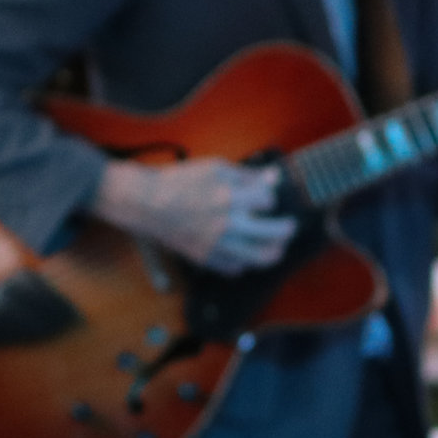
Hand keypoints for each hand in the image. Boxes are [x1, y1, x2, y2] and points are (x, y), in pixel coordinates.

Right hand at [93, 158, 296, 272]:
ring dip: (273, 253)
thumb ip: (246, 175)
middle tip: (289, 227)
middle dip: (286, 230)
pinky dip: (244, 263)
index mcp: (229, 197)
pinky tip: (246, 255)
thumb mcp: (215, 168)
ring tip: (277, 248)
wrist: (147, 203)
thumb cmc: (180, 182)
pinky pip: (235, 269)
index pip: (267, 201)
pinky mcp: (206, 258)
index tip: (266, 199)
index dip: (269, 199)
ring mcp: (217, 244)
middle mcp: (226, 224)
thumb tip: (274, 178)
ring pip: (258, 258)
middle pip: (272, 234)